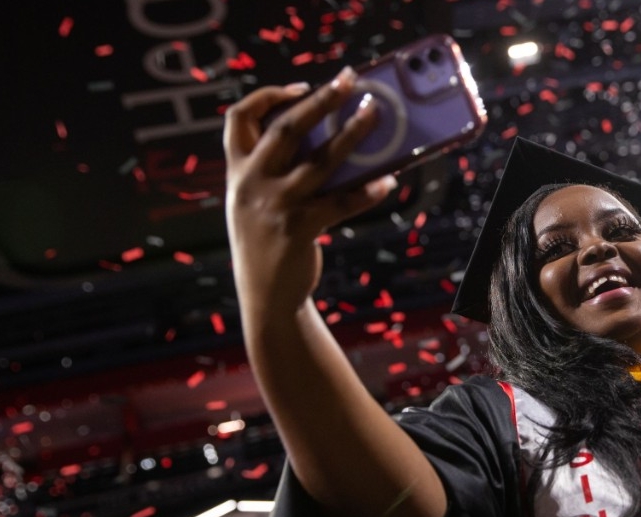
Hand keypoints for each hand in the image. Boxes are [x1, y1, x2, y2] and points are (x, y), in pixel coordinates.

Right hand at [224, 67, 396, 316]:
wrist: (266, 296)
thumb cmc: (269, 243)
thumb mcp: (257, 202)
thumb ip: (276, 172)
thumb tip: (332, 140)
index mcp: (237, 172)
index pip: (238, 118)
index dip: (268, 96)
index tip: (299, 87)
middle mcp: (251, 184)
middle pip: (285, 129)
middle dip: (319, 100)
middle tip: (348, 80)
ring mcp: (275, 206)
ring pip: (320, 161)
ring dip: (352, 134)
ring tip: (375, 116)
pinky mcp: (300, 229)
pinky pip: (340, 203)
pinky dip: (366, 191)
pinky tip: (387, 181)